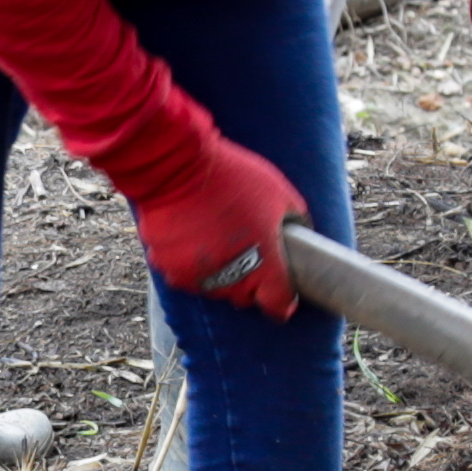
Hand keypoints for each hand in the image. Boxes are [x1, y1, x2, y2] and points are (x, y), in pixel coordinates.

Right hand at [126, 137, 310, 317]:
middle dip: (250, 282)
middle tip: (247, 253)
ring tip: (218, 242)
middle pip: (245, 298)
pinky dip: (192, 265)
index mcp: (263, 262)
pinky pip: (187, 277)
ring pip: (215, 289)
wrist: (177, 167)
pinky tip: (194, 239)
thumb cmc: (232, 177)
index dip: (282, 301)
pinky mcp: (171, 269)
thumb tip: (301, 236)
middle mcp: (231, 278)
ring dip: (220, 274)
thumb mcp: (278, 193)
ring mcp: (199, 276)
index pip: (277, 304)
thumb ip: (294, 221)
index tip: (281, 293)